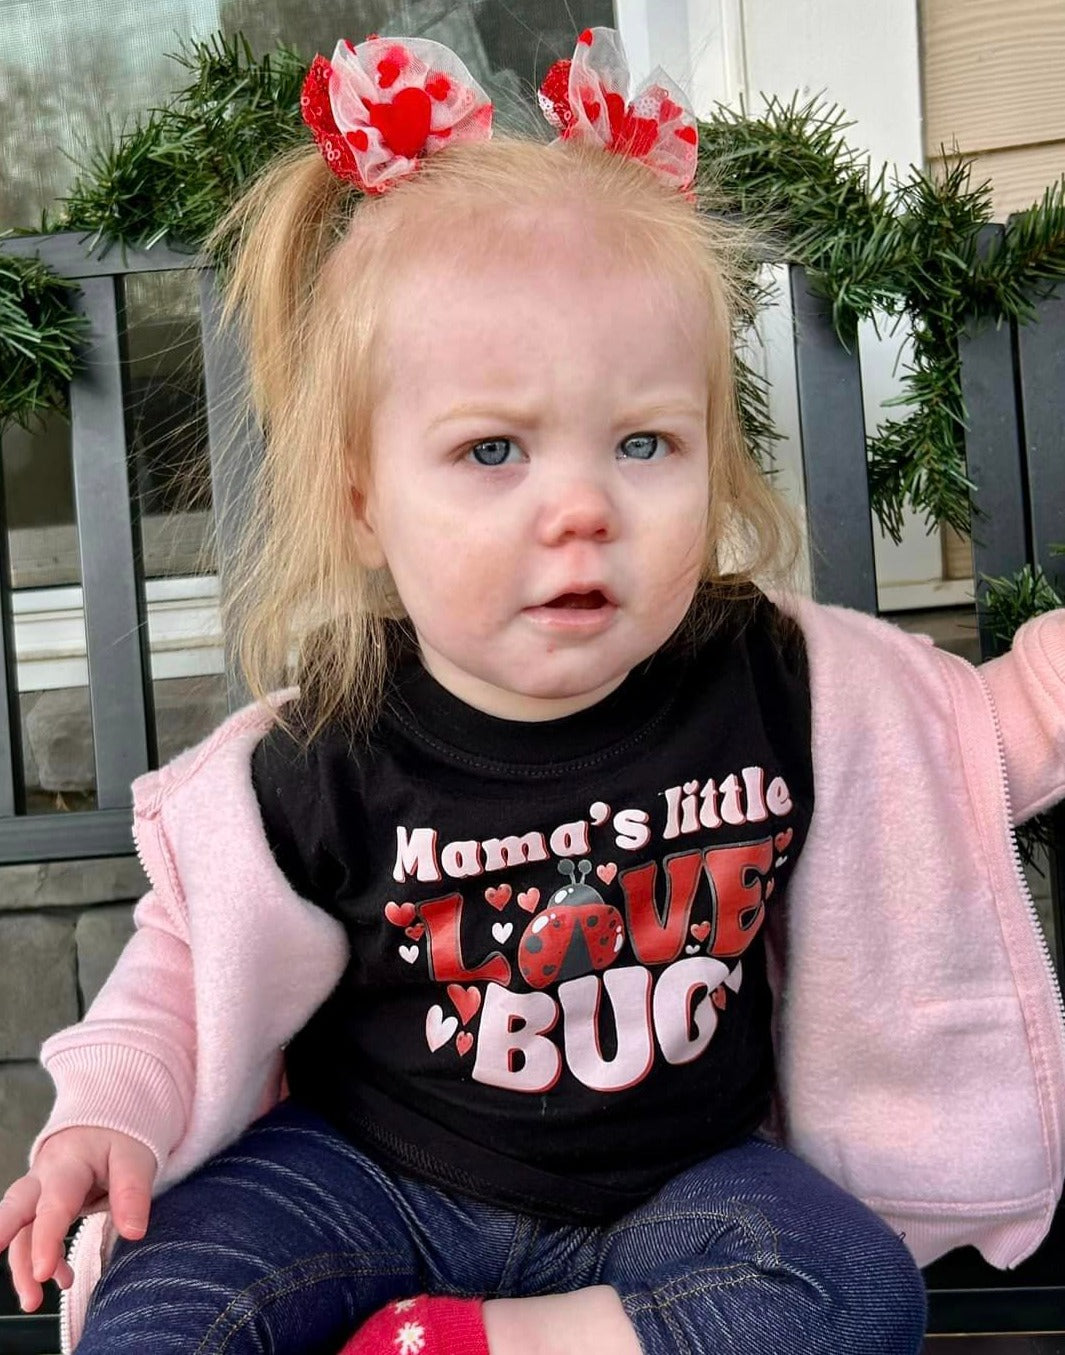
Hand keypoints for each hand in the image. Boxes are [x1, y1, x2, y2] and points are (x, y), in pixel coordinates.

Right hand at [0, 1127, 155, 1311]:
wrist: (104, 1123)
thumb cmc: (119, 1139)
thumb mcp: (135, 1157)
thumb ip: (133, 1193)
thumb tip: (135, 1232)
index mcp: (67, 1162)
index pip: (54, 1205)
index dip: (47, 1240)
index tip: (43, 1273)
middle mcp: (44, 1177)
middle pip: (15, 1208)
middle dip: (3, 1236)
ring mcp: (40, 1192)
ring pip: (21, 1230)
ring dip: (22, 1266)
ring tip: (34, 1302)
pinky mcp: (42, 1206)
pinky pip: (32, 1235)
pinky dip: (39, 1260)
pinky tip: (60, 1278)